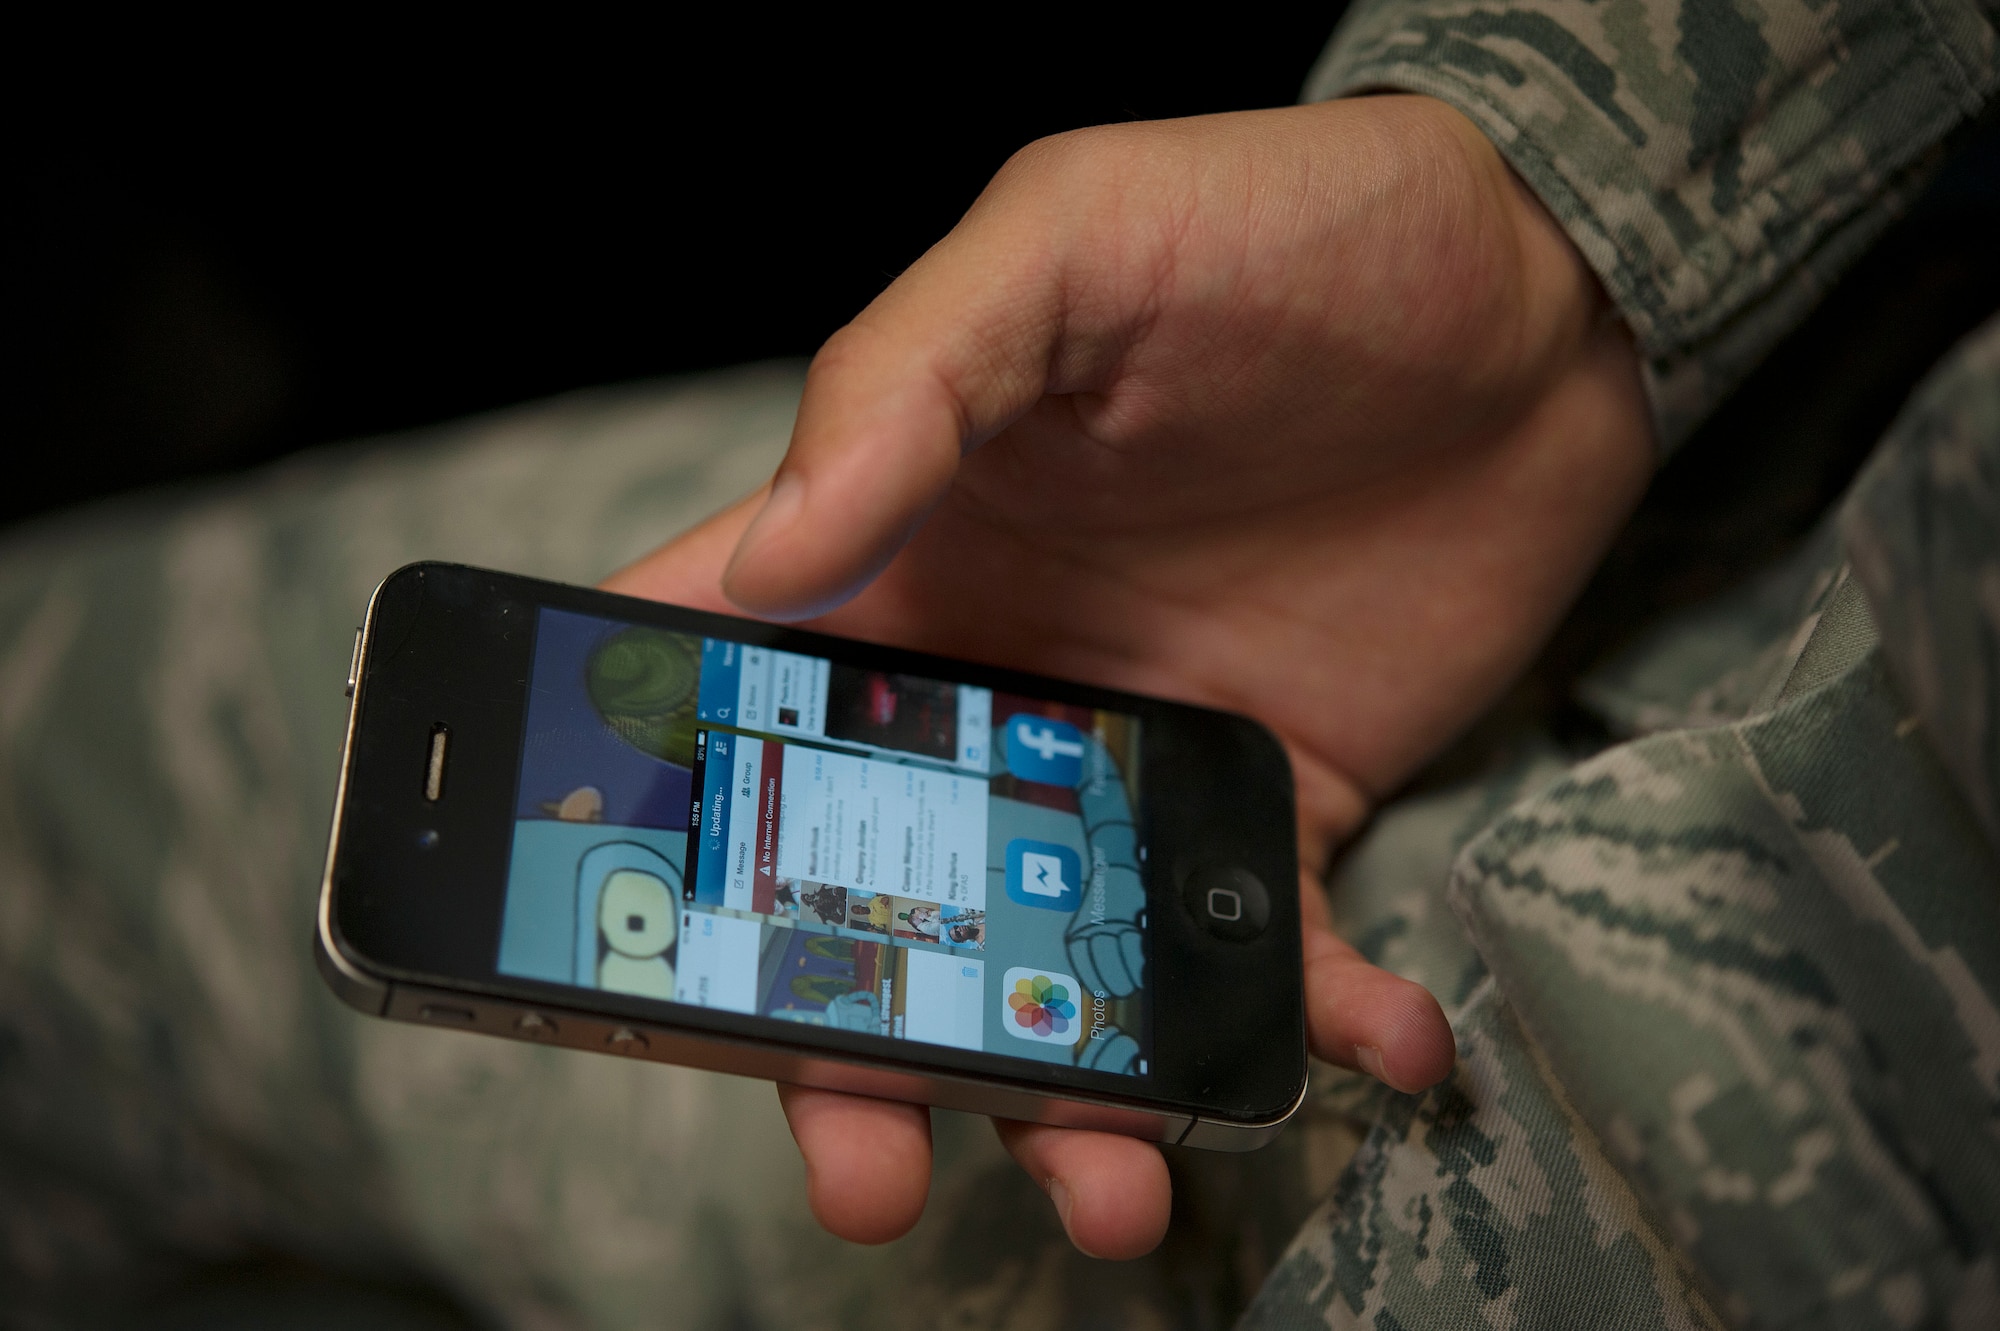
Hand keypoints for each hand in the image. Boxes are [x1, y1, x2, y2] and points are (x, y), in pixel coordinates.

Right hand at [607, 94, 1652, 1256]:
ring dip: (1066, 1093)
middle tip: (867, 1161)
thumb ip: (907, 379)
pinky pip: (1268, 948)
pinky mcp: (1280, 794)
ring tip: (1115, 1182)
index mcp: (896, 544)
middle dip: (846, 1046)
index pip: (712, 679)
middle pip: (862, 890)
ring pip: (1049, 961)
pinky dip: (1310, 1021)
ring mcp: (1131, 750)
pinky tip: (1374, 1048)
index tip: (608, 946)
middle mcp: (989, 671)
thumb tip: (771, 552)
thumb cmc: (1291, 225)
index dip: (639, 808)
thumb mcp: (1074, 244)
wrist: (1544, 289)